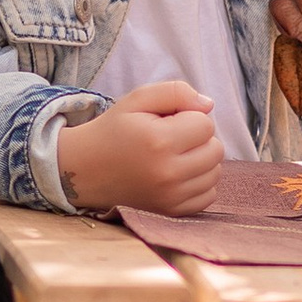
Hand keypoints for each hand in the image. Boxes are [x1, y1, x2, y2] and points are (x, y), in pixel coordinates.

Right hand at [58, 80, 222, 214]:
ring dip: (201, 160)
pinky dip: (199, 183)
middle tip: (172, 138)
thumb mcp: (138, 99)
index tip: (167, 122)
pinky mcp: (171, 210)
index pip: (206, 124)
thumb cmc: (115, 130)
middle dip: (198, 139)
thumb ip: (176, 91)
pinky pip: (209, 195)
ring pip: (215, 172)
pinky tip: (178, 174)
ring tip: (174, 155)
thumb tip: (209, 106)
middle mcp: (168, 172)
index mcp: (160, 141)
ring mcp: (171, 196)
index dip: (189, 117)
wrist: (86, 169)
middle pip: (216, 150)